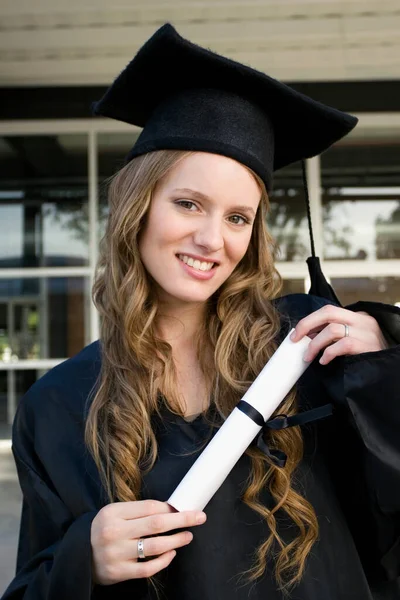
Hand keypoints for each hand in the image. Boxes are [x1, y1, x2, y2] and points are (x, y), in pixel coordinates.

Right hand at [91, 500, 205, 584]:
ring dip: (176, 540)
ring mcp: (116, 554)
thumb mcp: (115, 513)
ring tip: (188, 535)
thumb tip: (170, 508)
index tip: (185, 506)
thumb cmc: (104, 529)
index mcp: (113, 513)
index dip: (170, 507)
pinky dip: (163, 561)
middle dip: (182, 519)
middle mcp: (113, 533)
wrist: (79, 555)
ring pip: (155, 546)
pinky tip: (172, 554)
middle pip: (156, 524)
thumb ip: (137, 511)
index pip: (149, 507)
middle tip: (200, 517)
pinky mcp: (118, 573)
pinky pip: (147, 568)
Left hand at [290, 304, 388, 364]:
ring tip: (308, 356)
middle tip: (295, 339)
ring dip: (315, 344)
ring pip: (332, 329)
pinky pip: (341, 345)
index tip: (298, 333)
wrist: (387, 372)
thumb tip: (307, 336)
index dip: (310, 320)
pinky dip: (328, 353)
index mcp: (357, 317)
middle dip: (306, 324)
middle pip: (328, 312)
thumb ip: (334, 335)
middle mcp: (363, 321)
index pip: (329, 311)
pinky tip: (324, 361)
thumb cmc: (365, 357)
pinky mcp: (366, 346)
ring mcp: (366, 332)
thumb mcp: (351, 340)